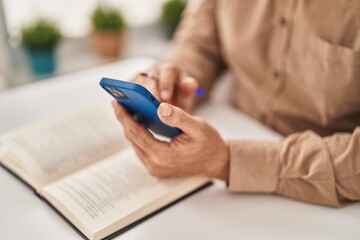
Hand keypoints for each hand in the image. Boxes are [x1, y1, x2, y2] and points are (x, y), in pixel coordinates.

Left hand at [112, 100, 229, 180]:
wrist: (217, 163)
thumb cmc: (209, 145)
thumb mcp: (198, 127)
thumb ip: (178, 117)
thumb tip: (160, 107)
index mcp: (162, 155)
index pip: (136, 132)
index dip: (125, 116)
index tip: (116, 102)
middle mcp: (155, 164)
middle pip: (132, 138)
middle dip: (124, 120)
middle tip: (118, 103)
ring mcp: (155, 168)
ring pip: (135, 143)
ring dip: (130, 127)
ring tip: (126, 110)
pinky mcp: (156, 167)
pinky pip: (142, 148)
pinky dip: (138, 134)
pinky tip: (138, 122)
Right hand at [130, 63, 198, 111]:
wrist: (170, 94)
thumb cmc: (179, 95)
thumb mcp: (187, 93)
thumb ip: (188, 90)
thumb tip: (191, 83)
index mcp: (169, 69)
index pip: (167, 73)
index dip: (166, 85)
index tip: (166, 98)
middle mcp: (152, 70)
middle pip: (148, 80)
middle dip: (150, 95)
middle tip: (152, 110)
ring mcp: (139, 78)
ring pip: (135, 86)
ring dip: (136, 100)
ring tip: (138, 116)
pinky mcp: (130, 87)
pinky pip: (127, 94)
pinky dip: (128, 104)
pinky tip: (131, 118)